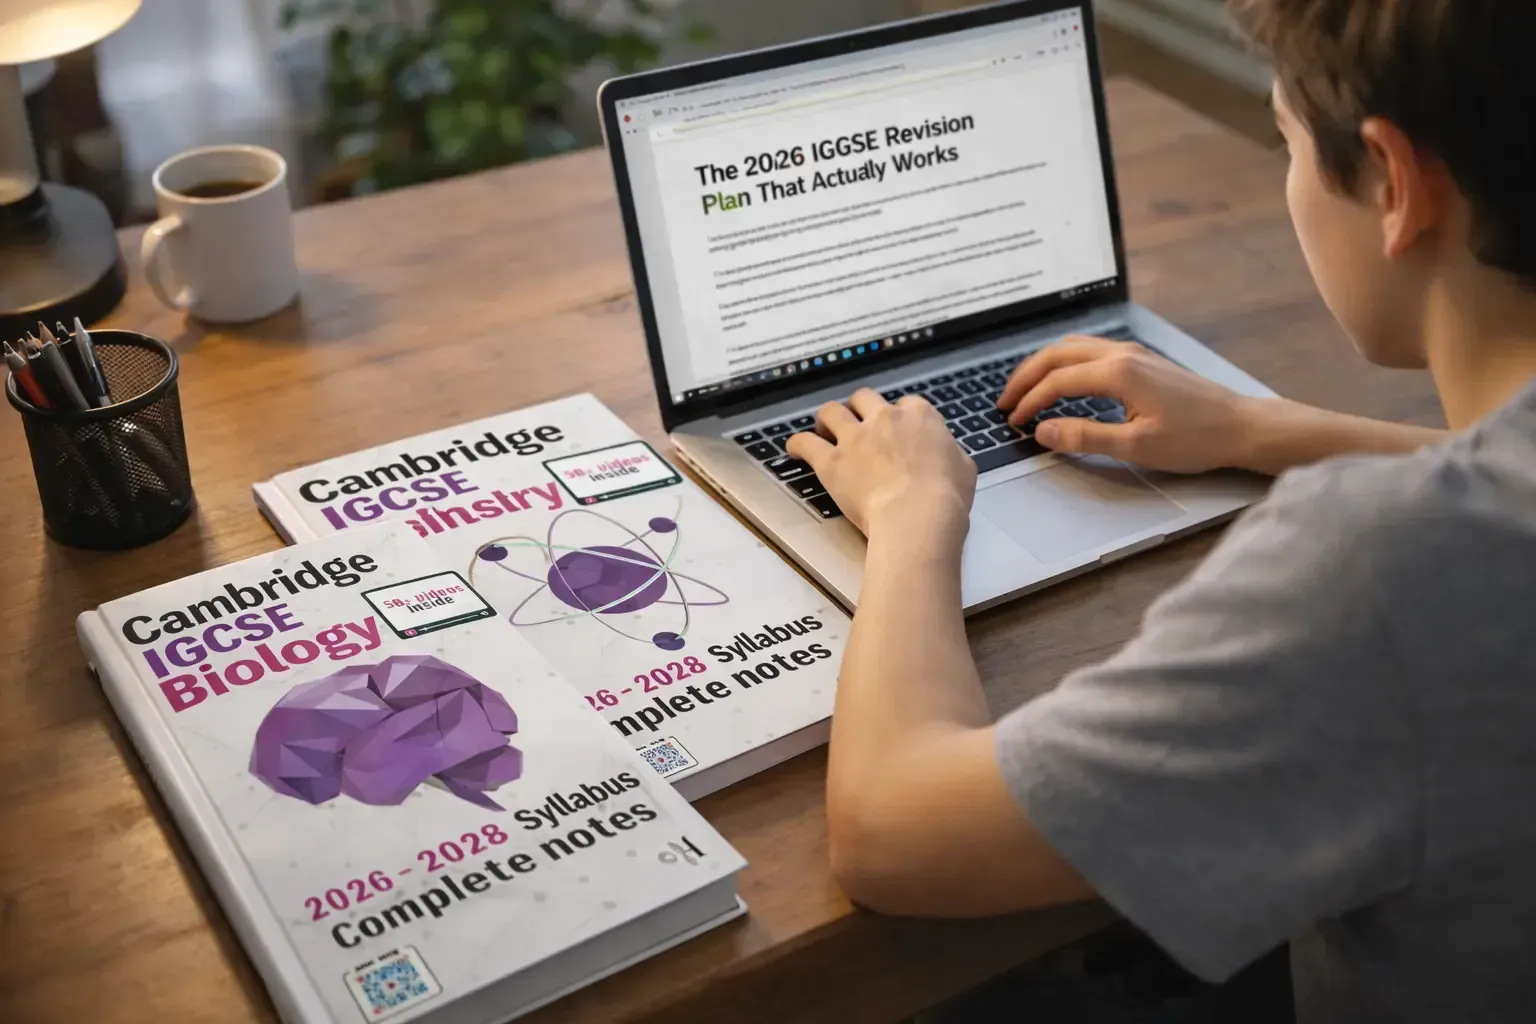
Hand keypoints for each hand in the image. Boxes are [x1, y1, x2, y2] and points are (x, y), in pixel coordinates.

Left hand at [786, 388, 976, 539]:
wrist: (918, 516)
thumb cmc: (947, 498)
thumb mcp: (964, 468)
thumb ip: (950, 452)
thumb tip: (946, 453)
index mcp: (920, 417)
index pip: (906, 404)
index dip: (899, 417)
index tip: (896, 431)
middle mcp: (885, 419)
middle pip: (864, 398)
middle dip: (859, 409)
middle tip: (857, 424)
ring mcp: (855, 438)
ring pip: (831, 411)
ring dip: (827, 419)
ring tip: (824, 430)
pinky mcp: (832, 461)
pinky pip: (805, 443)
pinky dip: (798, 444)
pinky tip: (794, 449)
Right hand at [997, 335, 1255, 473]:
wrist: (1241, 426)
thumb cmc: (1195, 438)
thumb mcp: (1135, 446)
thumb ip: (1084, 437)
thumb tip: (1043, 431)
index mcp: (1118, 373)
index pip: (1057, 381)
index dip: (1029, 402)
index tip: (1013, 421)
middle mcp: (1122, 354)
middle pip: (1058, 354)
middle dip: (1026, 376)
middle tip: (1005, 401)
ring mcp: (1134, 354)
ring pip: (1073, 347)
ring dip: (1044, 365)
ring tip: (1026, 389)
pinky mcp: (1142, 360)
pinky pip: (1090, 351)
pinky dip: (1065, 363)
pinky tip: (1063, 381)